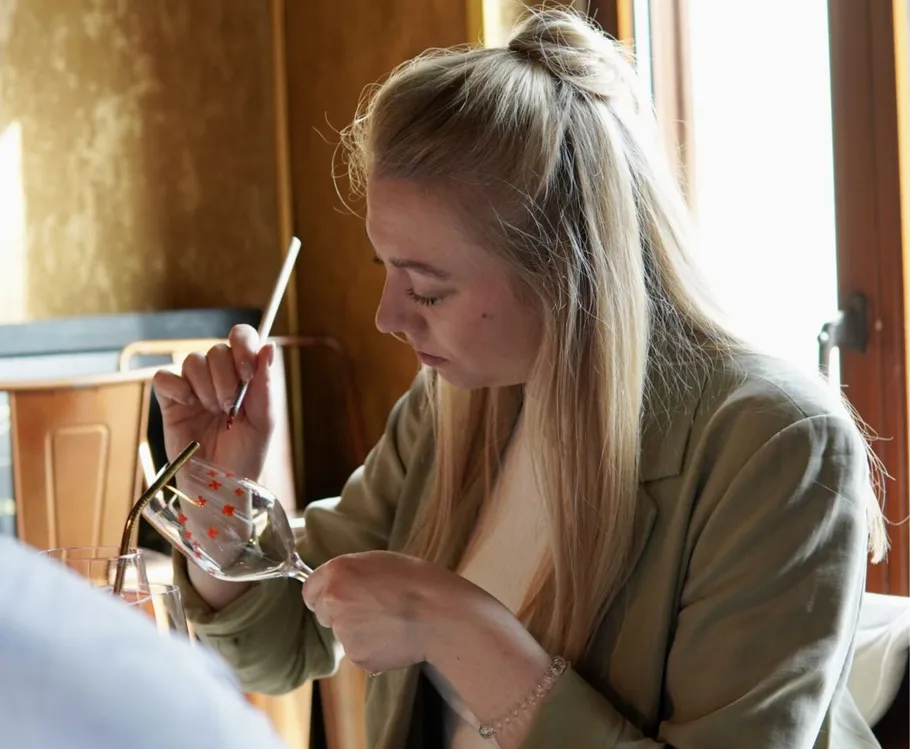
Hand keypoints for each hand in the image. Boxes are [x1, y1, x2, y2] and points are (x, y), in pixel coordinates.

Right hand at [152, 325, 275, 480]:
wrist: (220, 484)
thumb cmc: (246, 454)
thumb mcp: (264, 421)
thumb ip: (265, 385)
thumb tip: (269, 347)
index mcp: (245, 375)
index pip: (241, 337)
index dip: (243, 347)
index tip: (247, 374)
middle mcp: (219, 376)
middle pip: (217, 350)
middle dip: (226, 378)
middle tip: (229, 406)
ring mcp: (193, 387)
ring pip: (192, 361)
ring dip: (205, 387)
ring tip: (212, 412)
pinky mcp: (170, 401)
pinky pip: (164, 377)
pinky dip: (177, 389)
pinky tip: (189, 407)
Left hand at [302, 551, 490, 674]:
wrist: (440, 615)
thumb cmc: (418, 580)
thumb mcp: (381, 561)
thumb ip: (352, 573)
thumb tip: (340, 588)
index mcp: (337, 572)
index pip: (310, 589)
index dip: (326, 594)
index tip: (341, 597)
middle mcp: (333, 601)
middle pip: (325, 613)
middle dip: (342, 613)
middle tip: (374, 609)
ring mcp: (344, 632)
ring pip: (344, 634)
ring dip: (360, 631)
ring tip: (391, 623)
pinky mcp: (358, 656)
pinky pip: (360, 653)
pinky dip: (373, 649)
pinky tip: (395, 639)